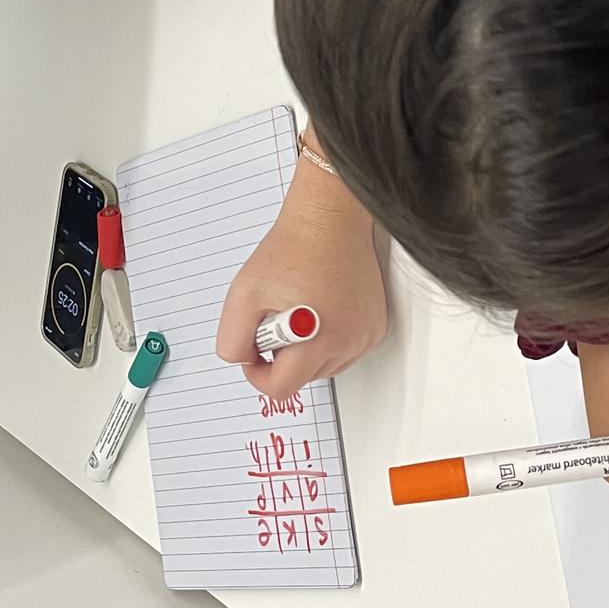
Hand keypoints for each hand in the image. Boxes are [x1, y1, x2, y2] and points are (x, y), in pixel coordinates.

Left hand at [215, 146, 386, 401]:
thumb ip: (233, 340)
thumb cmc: (292, 249)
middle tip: (276, 318)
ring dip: (306, 351)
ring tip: (299, 312)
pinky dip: (328, 339)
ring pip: (325, 367)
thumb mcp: (243, 294)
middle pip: (303, 378)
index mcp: (316, 340)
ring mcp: (365, 335)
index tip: (254, 352)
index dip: (259, 374)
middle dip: (283, 357)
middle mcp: (348, 343)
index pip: (282, 389)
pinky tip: (319, 310)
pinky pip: (344, 350)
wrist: (330, 218)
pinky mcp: (375, 326)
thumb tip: (245, 361)